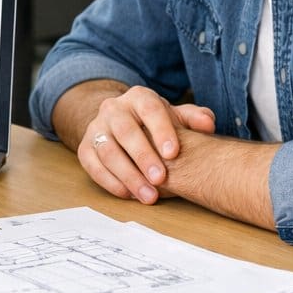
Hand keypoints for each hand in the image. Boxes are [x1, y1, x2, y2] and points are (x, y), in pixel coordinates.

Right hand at [76, 85, 215, 203]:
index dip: (161, 131)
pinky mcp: (85, 148)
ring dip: (129, 176)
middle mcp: (113, 109)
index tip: (173, 153)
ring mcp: (96, 128)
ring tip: (148, 195)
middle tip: (161, 180)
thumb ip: (192, 119)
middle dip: (143, 157)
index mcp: (138, 97)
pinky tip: (129, 194)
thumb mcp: (174, 117)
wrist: (117, 124)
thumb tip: (208, 123)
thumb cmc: (152, 123)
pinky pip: (93, 166)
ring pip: (108, 151)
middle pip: (126, 131)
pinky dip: (111, 182)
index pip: (149, 109)